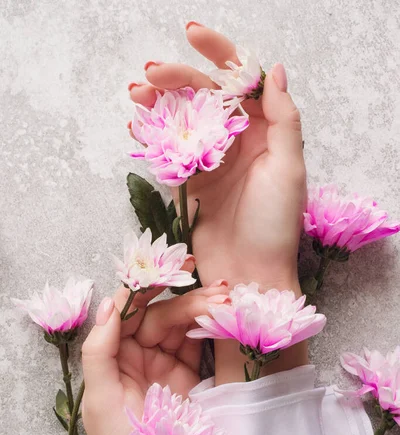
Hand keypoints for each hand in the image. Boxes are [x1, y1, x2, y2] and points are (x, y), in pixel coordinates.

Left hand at [66, 279, 228, 434]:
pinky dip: (210, 330)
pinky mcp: (187, 376)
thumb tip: (111, 304)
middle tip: (218, 289)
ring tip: (228, 298)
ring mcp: (164, 363)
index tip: (172, 268)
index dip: (148, 286)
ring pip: (183, 326)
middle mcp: (138, 352)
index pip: (130, 309)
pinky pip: (198, 346)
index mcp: (113, 353)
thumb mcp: (101, 397)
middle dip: (187, 300)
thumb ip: (101, 349)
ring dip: (203, 310)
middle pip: (162, 314)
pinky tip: (224, 316)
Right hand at [129, 24, 305, 290]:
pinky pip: (171, 152)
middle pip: (207, 97)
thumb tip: (274, 71)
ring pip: (185, 121)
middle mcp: (240, 144)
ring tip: (137, 95)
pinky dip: (154, 137)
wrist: (250, 276)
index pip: (243, 83)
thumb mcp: (288, 168)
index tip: (193, 36)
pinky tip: (138, 125)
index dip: (221, 55)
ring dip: (160, 104)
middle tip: (150, 75)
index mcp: (267, 134)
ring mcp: (214, 163)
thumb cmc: (275, 227)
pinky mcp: (193, 185)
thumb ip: (283, 119)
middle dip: (179, 79)